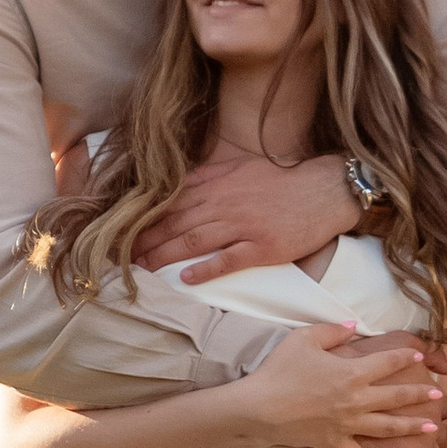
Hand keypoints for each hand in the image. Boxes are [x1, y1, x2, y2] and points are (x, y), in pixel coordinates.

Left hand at [136, 145, 355, 282]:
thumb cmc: (282, 181)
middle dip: (145, 240)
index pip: (172, 202)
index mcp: (218, 186)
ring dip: (165, 255)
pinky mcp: (264, 246)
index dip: (144, 218)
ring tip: (142, 269)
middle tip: (121, 256)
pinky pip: (230, 259)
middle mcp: (226, 204)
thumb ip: (208, 177)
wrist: (325, 189)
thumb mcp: (240, 168)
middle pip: (176, 222)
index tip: (122, 231)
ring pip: (195, 240)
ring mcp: (245, 226)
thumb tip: (174, 186)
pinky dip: (207, 269)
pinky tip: (187, 279)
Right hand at [239, 322, 446, 447]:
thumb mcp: (304, 339)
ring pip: (388, 428)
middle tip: (440, 396)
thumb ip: (332, 331)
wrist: (260, 408)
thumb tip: (353, 327)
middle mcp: (356, 400)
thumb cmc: (280, 370)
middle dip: (420, 395)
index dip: (407, 358)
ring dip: (412, 427)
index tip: (421, 357)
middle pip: (396, 397)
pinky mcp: (335, 443)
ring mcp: (347, 425)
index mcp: (352, 373)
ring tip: (432, 428)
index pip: (388, 362)